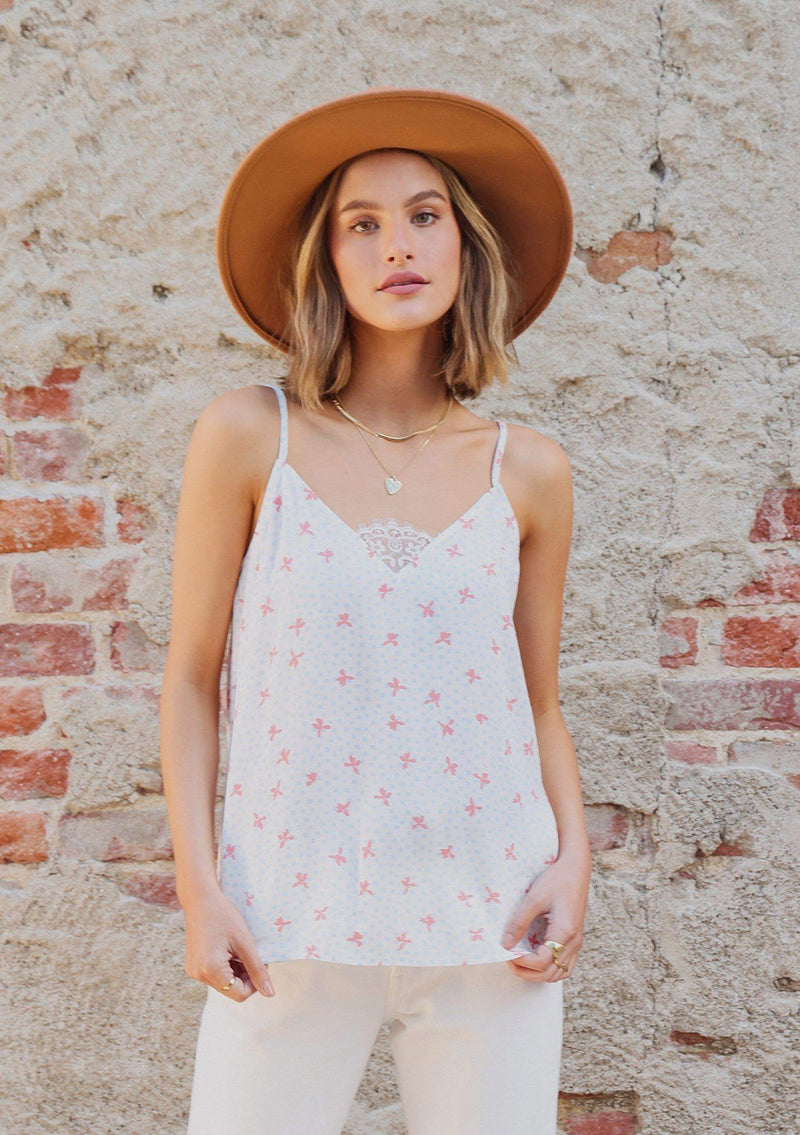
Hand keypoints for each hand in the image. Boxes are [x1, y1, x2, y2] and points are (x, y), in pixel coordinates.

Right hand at [181, 884, 275, 1000]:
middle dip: (246, 975)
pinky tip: (228, 948)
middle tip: (250, 952)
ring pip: (224, 982)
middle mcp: (198, 975)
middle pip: (232, 989)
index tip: (260, 961)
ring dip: (237, 970)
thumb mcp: (245, 942)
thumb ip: (258, 969)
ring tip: (238, 948)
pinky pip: (215, 975)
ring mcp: (194, 971)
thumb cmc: (224, 916)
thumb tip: (270, 993)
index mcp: (210, 970)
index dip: (255, 982)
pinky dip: (226, 965)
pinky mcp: (193, 966)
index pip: (240, 994)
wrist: (200, 899)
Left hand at [500, 846, 591, 982]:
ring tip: (520, 961)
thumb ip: (519, 922)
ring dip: (538, 973)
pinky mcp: (575, 940)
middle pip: (551, 974)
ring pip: (559, 973)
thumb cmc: (556, 880)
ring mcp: (577, 943)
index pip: (542, 962)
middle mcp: (574, 942)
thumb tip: (505, 944)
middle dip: (528, 972)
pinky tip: (535, 958)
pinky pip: (564, 965)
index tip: (507, 953)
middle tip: (509, 961)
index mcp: (565, 932)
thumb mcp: (534, 898)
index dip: (522, 962)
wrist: (576, 869)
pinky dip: (549, 968)